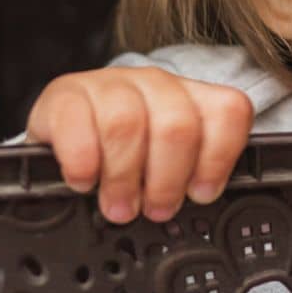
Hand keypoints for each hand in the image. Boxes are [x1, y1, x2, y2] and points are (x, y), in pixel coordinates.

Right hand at [25, 66, 254, 223]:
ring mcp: (110, 83)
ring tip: (119, 206)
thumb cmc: (123, 154)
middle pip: (178, 125)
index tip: (201, 193)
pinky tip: (83, 180)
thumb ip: (189, 173)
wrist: (63, 128)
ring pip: (128, 123)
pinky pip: (77, 122)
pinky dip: (82, 161)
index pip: (228, 111)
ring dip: (124, 177)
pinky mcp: (65, 93)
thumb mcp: (164, 163)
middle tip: (155, 209)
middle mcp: (155, 83)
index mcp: (191, 96)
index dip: (218, 159)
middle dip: (167, 180)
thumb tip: (201, 202)